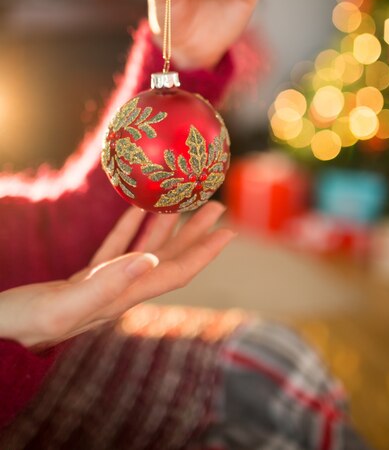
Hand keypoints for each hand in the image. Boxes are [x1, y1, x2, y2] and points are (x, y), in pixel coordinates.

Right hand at [0, 202, 233, 348]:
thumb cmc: (24, 323)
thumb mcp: (64, 305)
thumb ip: (107, 283)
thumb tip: (150, 259)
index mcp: (122, 297)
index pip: (174, 272)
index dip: (204, 252)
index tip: (228, 231)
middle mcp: (120, 290)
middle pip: (168, 258)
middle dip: (195, 233)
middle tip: (215, 205)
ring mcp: (104, 284)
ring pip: (145, 250)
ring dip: (167, 226)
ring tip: (183, 201)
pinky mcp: (85, 278)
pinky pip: (116, 246)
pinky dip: (130, 226)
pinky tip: (138, 209)